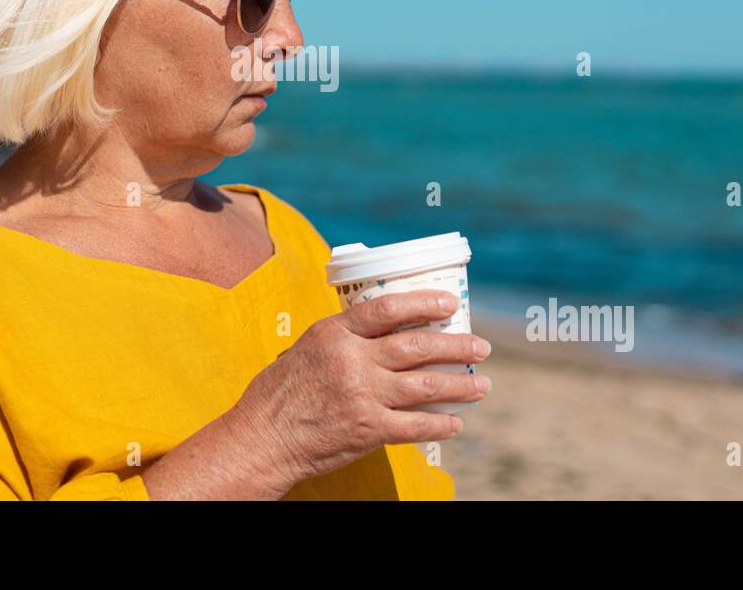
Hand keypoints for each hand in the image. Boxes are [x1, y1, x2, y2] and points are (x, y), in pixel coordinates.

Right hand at [228, 289, 491, 492]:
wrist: (261, 439)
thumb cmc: (277, 395)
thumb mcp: (304, 349)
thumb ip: (341, 339)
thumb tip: (378, 330)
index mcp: (334, 334)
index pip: (387, 309)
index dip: (423, 303)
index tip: (449, 302)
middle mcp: (351, 360)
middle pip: (415, 345)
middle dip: (455, 344)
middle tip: (480, 346)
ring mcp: (361, 395)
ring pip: (424, 384)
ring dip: (458, 384)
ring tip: (481, 384)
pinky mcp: (367, 429)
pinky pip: (415, 425)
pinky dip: (440, 423)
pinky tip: (456, 422)